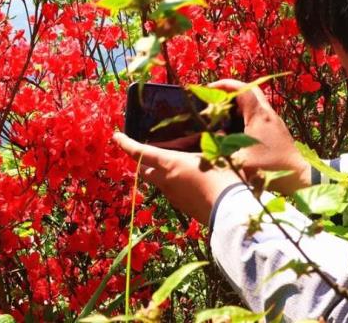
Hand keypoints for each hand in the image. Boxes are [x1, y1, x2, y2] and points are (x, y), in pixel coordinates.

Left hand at [113, 132, 243, 225]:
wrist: (232, 213)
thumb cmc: (225, 178)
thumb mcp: (215, 155)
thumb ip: (209, 145)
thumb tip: (216, 135)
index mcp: (171, 164)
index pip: (141, 153)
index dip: (126, 144)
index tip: (116, 136)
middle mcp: (167, 181)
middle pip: (144, 170)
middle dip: (141, 161)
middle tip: (145, 153)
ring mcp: (174, 197)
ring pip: (159, 181)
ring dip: (161, 172)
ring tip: (178, 164)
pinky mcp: (183, 207)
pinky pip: (173, 191)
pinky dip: (175, 183)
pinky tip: (193, 180)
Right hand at [208, 79, 310, 194]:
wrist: (299, 176)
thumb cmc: (271, 168)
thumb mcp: (240, 161)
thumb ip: (221, 151)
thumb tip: (203, 144)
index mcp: (259, 116)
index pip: (242, 89)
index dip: (223, 85)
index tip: (208, 89)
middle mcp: (267, 113)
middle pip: (249, 90)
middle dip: (229, 90)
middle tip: (213, 98)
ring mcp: (273, 120)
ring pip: (254, 101)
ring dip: (237, 102)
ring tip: (219, 112)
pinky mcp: (275, 129)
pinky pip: (257, 112)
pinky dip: (243, 113)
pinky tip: (234, 127)